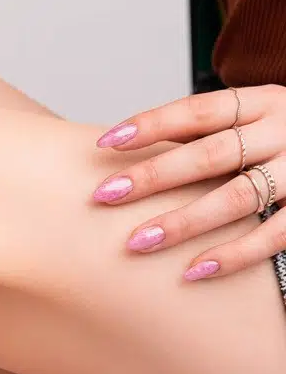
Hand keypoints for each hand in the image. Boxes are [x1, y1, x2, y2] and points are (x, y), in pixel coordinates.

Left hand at [91, 84, 285, 281]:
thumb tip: (134, 145)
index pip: (200, 110)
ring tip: (137, 241)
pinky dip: (233, 254)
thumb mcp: (259, 120)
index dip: (153, 124)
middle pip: (210, 154)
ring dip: (183, 222)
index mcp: (265, 103)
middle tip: (106, 196)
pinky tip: (194, 270)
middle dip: (154, 176)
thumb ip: (211, 131)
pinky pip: (272, 235)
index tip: (107, 143)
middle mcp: (284, 131)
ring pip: (236, 197)